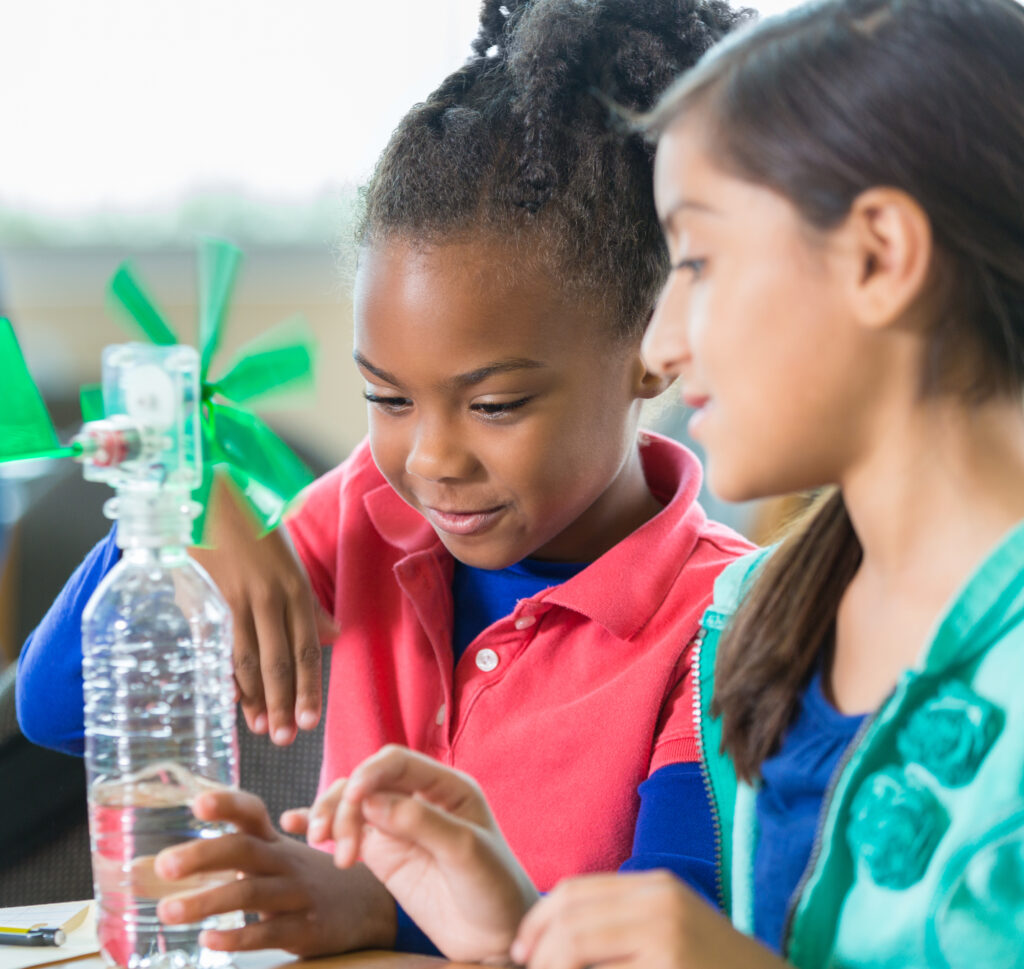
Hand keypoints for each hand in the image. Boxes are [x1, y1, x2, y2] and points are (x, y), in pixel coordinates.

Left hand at [154, 789, 394, 955]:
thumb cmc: (309, 877)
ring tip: (167, 912)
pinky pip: (270, 931)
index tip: (197, 804)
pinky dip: (239, 937)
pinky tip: (208, 941)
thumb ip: (241, 843)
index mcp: (275, 841)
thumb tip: (175, 837)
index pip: (252, 813)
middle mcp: (285, 861)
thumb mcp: (281, 854)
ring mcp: (298, 894)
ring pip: (252, 893)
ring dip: (208, 901)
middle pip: (245, 850)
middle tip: (165, 864)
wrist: (369, 906)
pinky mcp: (308, 929)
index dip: (227, 805)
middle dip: (204, 855)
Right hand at [190, 474, 338, 744]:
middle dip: (284, 703)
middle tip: (285, 739)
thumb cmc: (250, 522)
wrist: (208, 488)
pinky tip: (229, 699)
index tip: (309, 721)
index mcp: (294, 587)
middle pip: (281, 660)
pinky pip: (220, 644)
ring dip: (256, 697)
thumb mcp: (287, 558)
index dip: (309, 686)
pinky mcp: (210, 595)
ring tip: (260, 730)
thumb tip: (329, 635)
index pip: (306, 647)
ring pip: (251, 658)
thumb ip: (307, 601)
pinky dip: (226, 674)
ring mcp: (240, 597)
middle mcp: (272, 596)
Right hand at [284, 745, 538, 963]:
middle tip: (331, 839)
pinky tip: (295, 824)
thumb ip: (421, 823)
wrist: (495, 936)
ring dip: (331, 814)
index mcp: (447, 786)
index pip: (397, 762)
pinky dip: (323, 825)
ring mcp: (399, 826)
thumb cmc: (494, 888)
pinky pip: (348, 831)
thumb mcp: (465, 852)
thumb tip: (373, 802)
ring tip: (322, 844)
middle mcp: (419, 798)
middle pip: (368, 780)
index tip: (354, 798)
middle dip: (344, 802)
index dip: (370, 772)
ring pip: (353, 803)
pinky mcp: (384, 853)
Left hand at [511, 871, 788, 968]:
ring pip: (576, 947)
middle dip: (538, 952)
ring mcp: (666, 936)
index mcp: (657, 888)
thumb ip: (624, 927)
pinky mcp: (669, 966)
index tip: (522, 953)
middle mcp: (660, 902)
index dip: (537, 921)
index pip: (575, 890)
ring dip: (552, 968)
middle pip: (570, 918)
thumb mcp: (672, 933)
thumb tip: (551, 943)